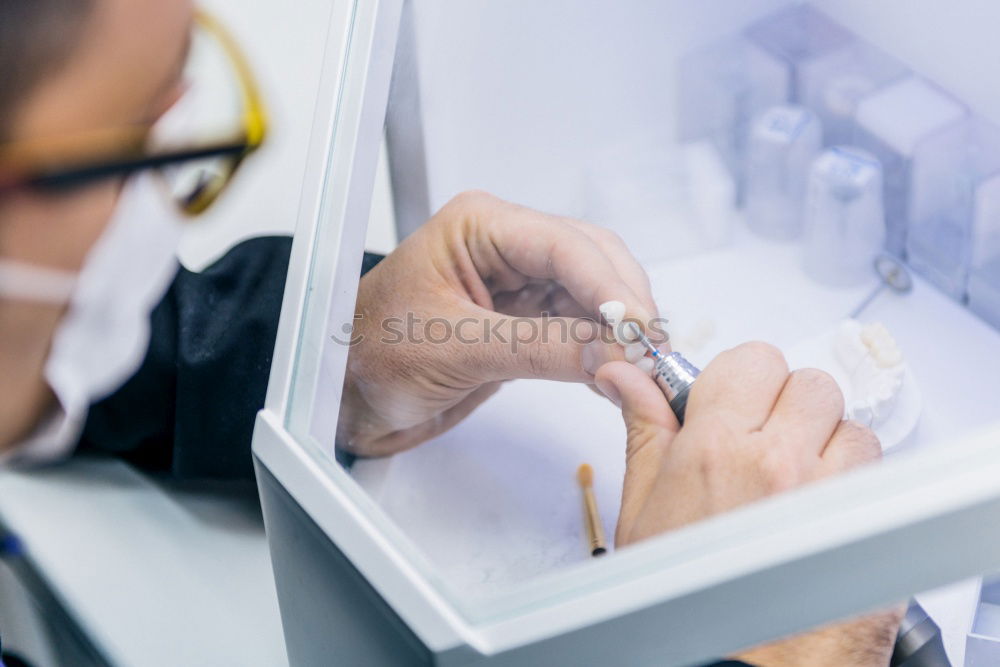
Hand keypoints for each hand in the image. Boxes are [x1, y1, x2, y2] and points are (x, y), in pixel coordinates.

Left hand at [337, 191, 659, 456]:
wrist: (343, 399)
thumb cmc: (370, 356)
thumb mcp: (454, 348)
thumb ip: (538, 348)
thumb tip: (614, 352)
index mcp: (480, 226)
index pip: (566, 244)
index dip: (611, 286)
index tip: (642, 328)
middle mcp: (505, 246)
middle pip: (592, 261)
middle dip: (625, 304)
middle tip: (653, 352)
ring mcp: (518, 284)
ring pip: (592, 295)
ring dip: (619, 329)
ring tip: (642, 368)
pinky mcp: (523, 322)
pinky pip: (578, 328)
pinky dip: (602, 350)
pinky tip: (616, 373)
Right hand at [595, 342, 901, 666]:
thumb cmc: (685, 604)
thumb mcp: (644, 510)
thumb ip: (645, 428)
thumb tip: (627, 376)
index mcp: (714, 450)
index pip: (753, 359)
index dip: (744, 380)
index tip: (734, 404)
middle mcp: (780, 462)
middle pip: (809, 383)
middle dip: (787, 407)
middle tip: (763, 445)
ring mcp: (832, 492)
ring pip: (850, 425)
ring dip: (827, 444)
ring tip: (794, 486)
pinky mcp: (867, 523)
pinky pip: (876, 472)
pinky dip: (852, 482)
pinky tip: (817, 513)